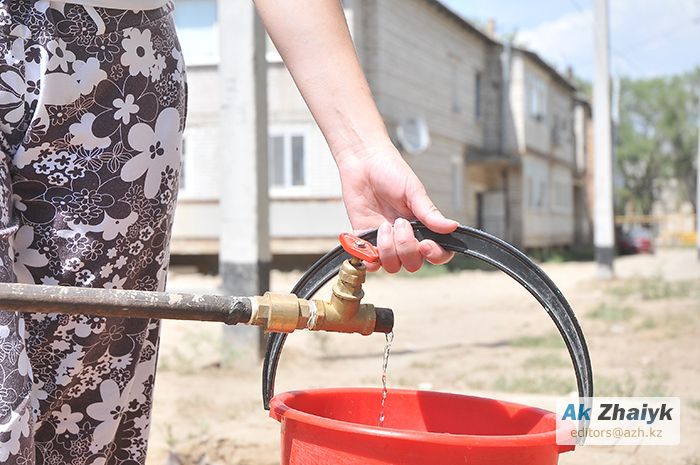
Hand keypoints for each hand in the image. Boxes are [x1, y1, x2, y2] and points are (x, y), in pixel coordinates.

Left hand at [335, 142, 457, 272]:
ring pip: (393, 266)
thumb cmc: (391, 172)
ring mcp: (385, 241)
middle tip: (399, 222)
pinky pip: (370, 262)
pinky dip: (370, 258)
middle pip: (413, 264)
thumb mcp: (413, 191)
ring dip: (388, 250)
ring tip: (383, 226)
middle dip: (407, 248)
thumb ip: (430, 213)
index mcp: (423, 227)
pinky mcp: (365, 240)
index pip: (438, 253)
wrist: (363, 162)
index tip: (425, 244)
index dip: (435, 255)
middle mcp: (406, 238)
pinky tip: (370, 243)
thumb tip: (453, 227)